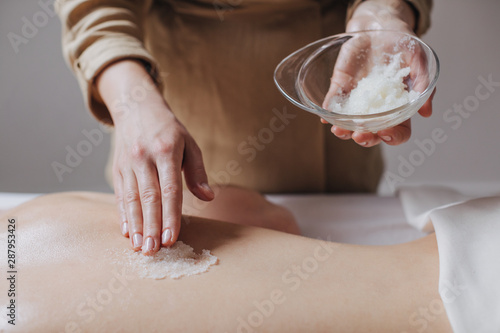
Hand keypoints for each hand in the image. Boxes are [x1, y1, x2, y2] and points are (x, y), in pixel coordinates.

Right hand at [96, 60, 213, 254]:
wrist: (136, 107)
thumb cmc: (169, 130)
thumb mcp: (189, 144)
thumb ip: (197, 172)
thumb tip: (208, 198)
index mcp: (166, 151)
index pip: (169, 189)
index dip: (171, 215)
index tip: (172, 237)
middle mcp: (144, 158)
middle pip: (148, 198)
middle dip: (151, 226)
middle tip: (154, 251)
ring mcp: (128, 164)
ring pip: (131, 199)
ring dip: (136, 226)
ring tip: (140, 247)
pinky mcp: (118, 169)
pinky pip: (120, 195)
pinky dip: (123, 215)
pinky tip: (127, 232)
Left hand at [322, 0, 435, 146]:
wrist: (379, 27)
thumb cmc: (402, 44)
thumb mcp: (418, 59)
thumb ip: (423, 82)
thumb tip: (426, 112)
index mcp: (398, 106)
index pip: (399, 130)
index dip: (394, 136)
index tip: (386, 132)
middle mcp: (376, 108)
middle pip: (372, 133)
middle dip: (365, 138)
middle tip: (359, 136)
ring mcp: (357, 100)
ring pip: (349, 123)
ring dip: (343, 131)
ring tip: (339, 130)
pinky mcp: (341, 87)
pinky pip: (333, 103)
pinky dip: (328, 111)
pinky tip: (325, 115)